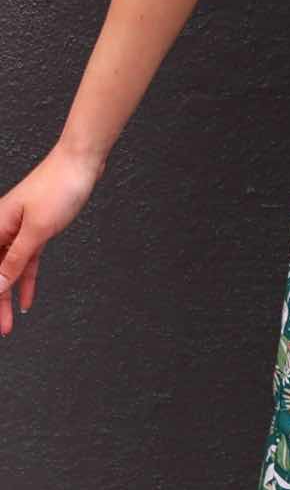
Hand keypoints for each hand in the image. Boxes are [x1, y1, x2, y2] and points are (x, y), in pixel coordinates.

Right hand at [0, 143, 107, 336]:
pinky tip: (25, 299)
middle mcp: (3, 227)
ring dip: (9, 294)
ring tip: (8, 321)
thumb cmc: (58, 186)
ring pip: (9, 269)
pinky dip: (25, 279)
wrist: (81, 162)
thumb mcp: (36, 230)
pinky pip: (26, 260)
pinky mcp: (36, 228)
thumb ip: (13, 260)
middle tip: (0, 327)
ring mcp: (19, 228)